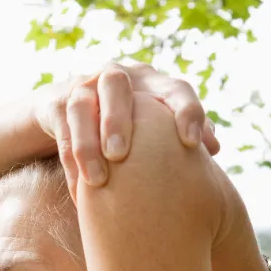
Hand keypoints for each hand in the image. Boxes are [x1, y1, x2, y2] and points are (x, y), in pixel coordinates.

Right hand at [34, 62, 219, 200]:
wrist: (71, 115)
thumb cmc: (132, 127)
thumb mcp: (158, 127)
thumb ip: (186, 133)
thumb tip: (214, 148)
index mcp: (151, 82)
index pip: (174, 87)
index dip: (186, 111)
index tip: (192, 143)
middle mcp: (116, 77)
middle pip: (116, 83)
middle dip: (118, 119)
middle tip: (121, 155)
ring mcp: (82, 86)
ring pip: (81, 105)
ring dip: (88, 142)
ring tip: (98, 180)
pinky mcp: (55, 104)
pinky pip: (61, 129)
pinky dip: (71, 161)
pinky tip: (80, 194)